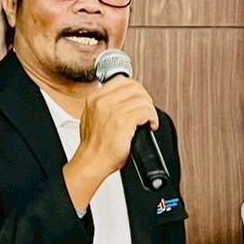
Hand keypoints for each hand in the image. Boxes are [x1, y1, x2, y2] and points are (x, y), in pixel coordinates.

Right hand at [64, 77, 158, 210]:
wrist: (91, 163)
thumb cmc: (93, 147)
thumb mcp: (91, 117)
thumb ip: (103, 105)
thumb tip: (121, 100)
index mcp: (95, 98)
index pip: (122, 81)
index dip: (135, 90)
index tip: (139, 99)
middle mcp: (103, 101)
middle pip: (134, 87)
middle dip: (145, 98)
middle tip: (146, 110)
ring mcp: (114, 111)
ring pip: (142, 99)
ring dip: (150, 109)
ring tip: (149, 119)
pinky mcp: (124, 122)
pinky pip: (146, 111)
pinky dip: (153, 117)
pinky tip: (151, 125)